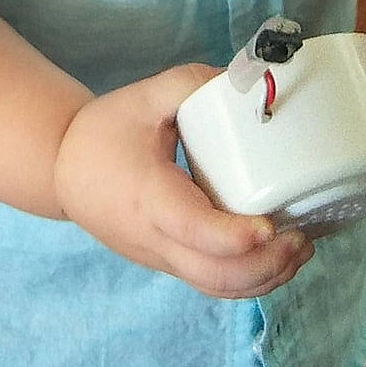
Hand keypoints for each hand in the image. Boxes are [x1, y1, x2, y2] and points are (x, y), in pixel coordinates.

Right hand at [53, 64, 313, 296]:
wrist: (63, 170)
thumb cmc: (102, 132)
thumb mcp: (143, 97)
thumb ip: (190, 84)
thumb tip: (245, 80)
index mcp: (148, 197)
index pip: (193, 229)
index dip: (234, 235)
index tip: (271, 225)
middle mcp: (156, 238)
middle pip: (214, 274)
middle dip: (264, 265)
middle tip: (302, 237)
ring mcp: (163, 257)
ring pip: (216, 287)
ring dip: (263, 279)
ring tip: (300, 249)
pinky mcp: (170, 261)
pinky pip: (211, 282)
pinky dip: (248, 280)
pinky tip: (277, 257)